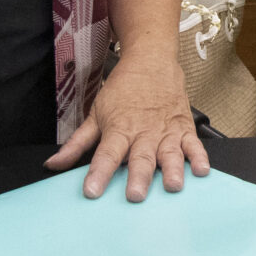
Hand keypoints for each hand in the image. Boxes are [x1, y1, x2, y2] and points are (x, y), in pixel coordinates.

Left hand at [46, 49, 207, 200]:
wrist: (152, 60)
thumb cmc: (124, 89)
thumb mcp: (96, 114)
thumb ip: (77, 143)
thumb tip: (54, 164)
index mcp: (119, 129)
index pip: (106, 155)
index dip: (98, 174)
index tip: (92, 192)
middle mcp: (143, 133)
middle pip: (140, 158)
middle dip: (138, 177)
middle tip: (135, 195)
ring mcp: (166, 131)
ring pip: (169, 154)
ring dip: (172, 170)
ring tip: (173, 186)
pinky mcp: (184, 128)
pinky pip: (194, 145)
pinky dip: (199, 157)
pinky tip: (201, 170)